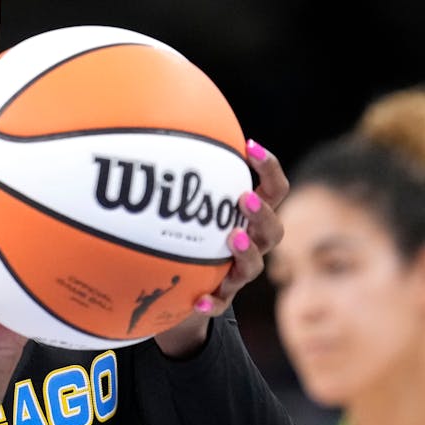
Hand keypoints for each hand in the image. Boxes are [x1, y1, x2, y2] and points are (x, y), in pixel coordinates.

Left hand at [155, 138, 287, 356]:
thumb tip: (150, 121)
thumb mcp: (187, 204)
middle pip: (274, 230)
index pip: (274, 190)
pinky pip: (221, 303)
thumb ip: (180, 173)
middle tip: (241, 197)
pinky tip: (198, 301)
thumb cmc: (187, 234)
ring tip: (232, 239)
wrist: (180, 291)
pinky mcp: (221, 298)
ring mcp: (238, 273)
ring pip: (254, 266)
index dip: (269, 168)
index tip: (249, 145)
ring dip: (246, 253)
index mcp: (249, 218)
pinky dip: (212, 302)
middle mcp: (251, 245)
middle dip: (261, 212)